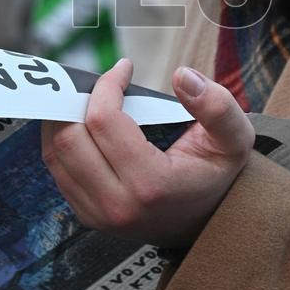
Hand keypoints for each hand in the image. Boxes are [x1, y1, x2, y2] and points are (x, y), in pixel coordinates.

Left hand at [41, 58, 254, 248]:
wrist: (207, 221)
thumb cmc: (216, 172)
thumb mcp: (234, 138)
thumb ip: (216, 105)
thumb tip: (181, 76)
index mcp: (149, 185)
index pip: (103, 121)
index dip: (107, 84)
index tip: (124, 67)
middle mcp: (116, 205)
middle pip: (69, 137)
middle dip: (78, 99)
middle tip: (101, 82)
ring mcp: (96, 215)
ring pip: (55, 152)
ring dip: (65, 117)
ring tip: (90, 98)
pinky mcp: (86, 215)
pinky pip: (57, 168)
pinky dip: (63, 138)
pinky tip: (83, 122)